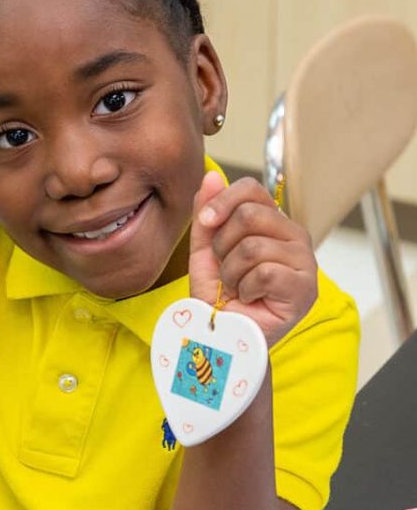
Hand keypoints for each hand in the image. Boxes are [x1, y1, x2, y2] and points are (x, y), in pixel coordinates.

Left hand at [188, 171, 317, 345]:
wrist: (223, 333)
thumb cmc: (218, 294)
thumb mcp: (205, 249)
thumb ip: (208, 214)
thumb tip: (212, 176)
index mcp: (272, 222)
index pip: (252, 190)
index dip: (223, 202)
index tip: (206, 222)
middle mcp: (293, 236)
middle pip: (249, 215)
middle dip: (223, 245)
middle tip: (226, 268)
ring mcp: (304, 261)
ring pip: (253, 246)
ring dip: (232, 272)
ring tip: (237, 286)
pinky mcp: (305, 287)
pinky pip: (264, 271)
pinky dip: (245, 288)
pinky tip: (250, 298)